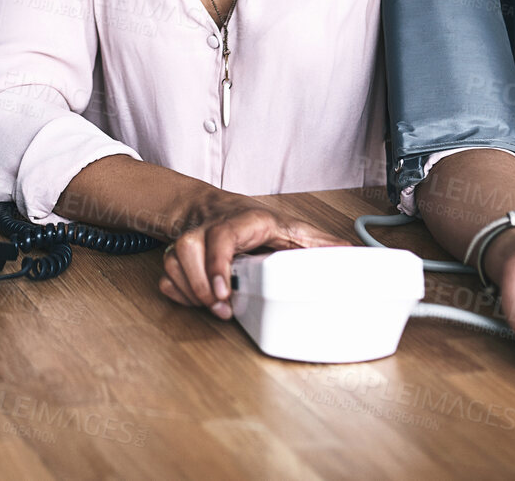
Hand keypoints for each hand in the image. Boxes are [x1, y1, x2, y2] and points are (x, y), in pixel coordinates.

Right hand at [157, 193, 343, 319]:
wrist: (214, 206)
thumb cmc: (253, 221)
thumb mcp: (289, 227)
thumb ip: (316, 243)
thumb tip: (349, 252)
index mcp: (241, 221)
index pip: (222, 236)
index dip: (218, 264)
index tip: (224, 291)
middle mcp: (210, 228)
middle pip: (188, 248)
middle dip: (200, 284)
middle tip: (220, 308)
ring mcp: (191, 240)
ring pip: (172, 259)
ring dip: (188, 288)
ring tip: (211, 307)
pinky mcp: (177, 253)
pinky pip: (165, 271)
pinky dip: (174, 289)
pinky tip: (191, 299)